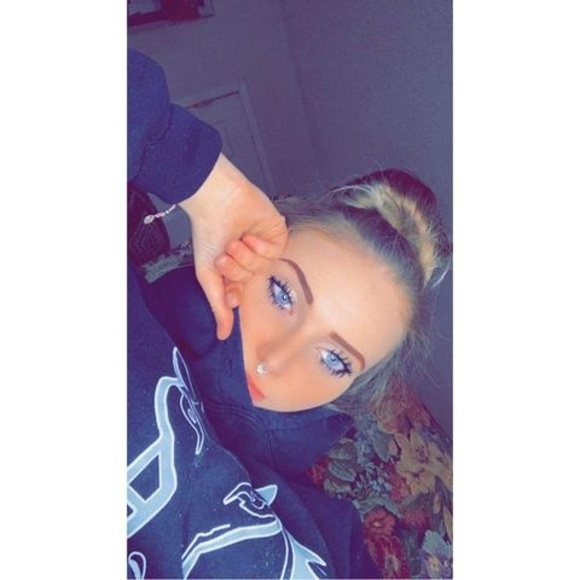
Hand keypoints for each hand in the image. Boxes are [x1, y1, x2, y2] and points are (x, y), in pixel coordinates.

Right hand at [179, 154, 287, 339]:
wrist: (218, 202)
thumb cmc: (208, 233)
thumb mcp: (208, 274)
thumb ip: (219, 306)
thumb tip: (223, 336)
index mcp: (233, 267)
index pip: (239, 293)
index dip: (234, 292)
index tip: (227, 284)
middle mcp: (249, 259)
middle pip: (250, 280)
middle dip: (237, 268)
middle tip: (225, 253)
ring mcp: (264, 247)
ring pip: (263, 268)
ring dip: (247, 256)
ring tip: (236, 241)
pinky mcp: (277, 235)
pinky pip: (275, 253)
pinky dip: (261, 246)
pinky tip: (251, 234)